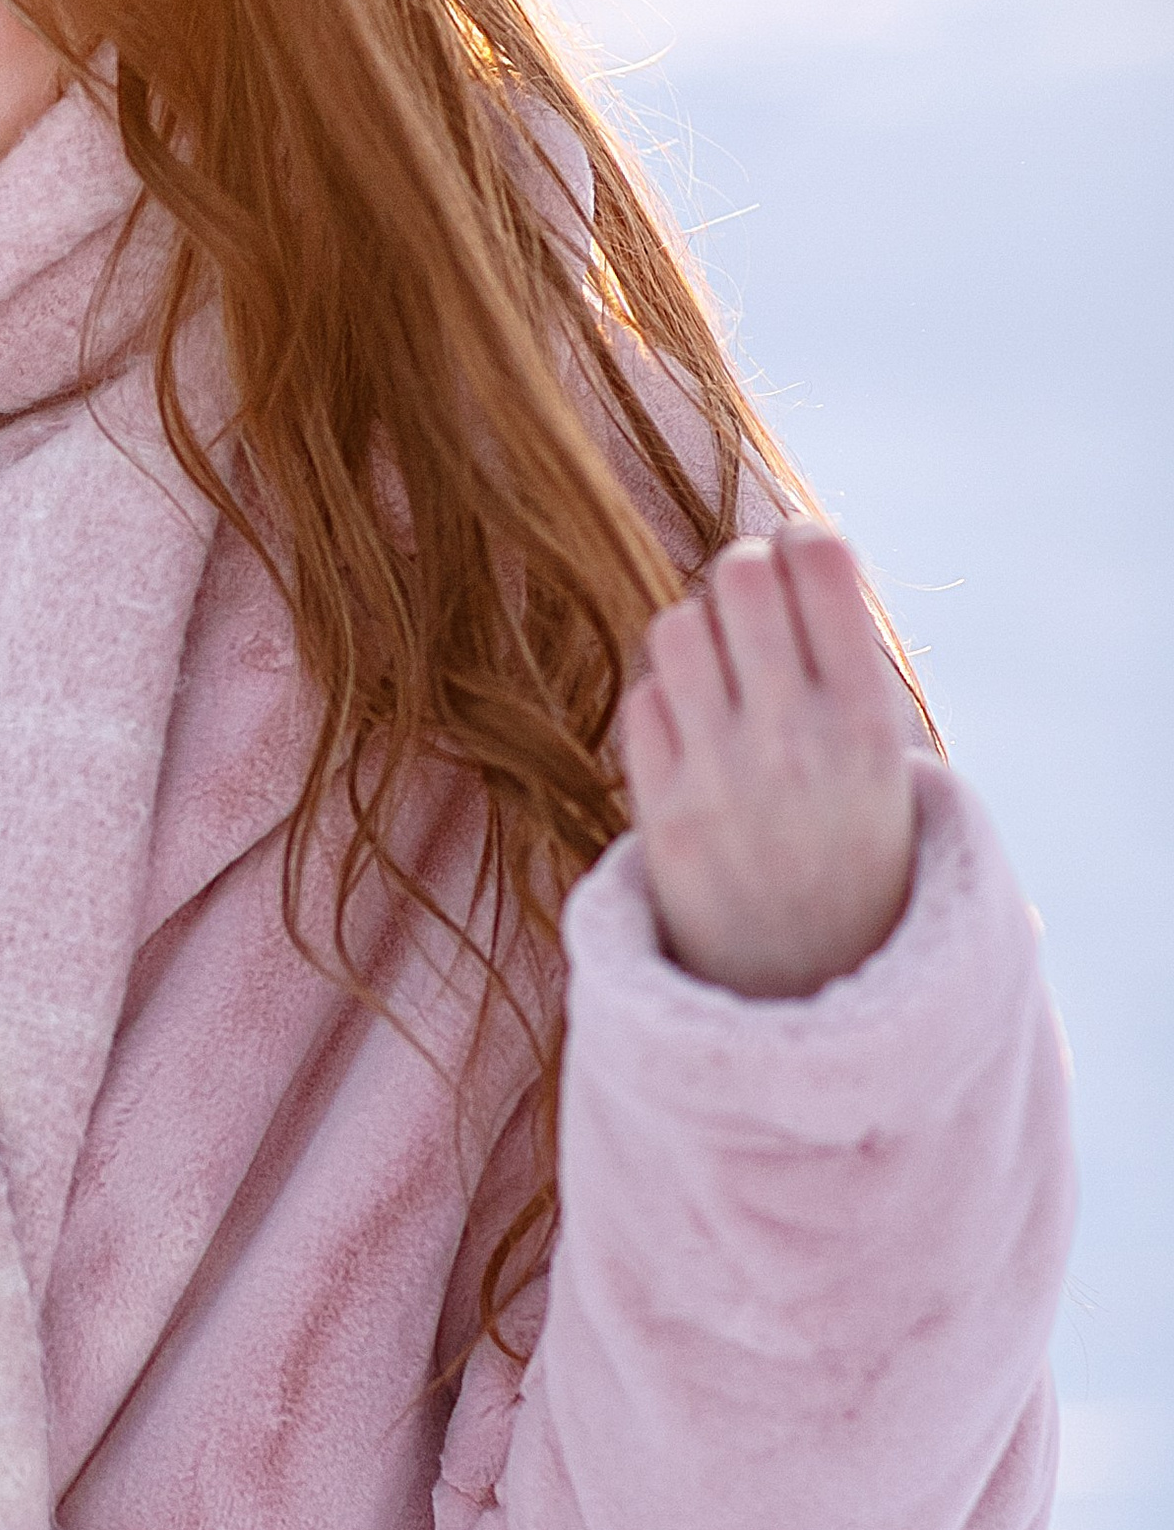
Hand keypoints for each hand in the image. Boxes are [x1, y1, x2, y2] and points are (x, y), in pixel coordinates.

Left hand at [618, 522, 917, 999]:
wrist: (816, 985)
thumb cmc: (857, 846)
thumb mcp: (885, 759)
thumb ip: (838, 667)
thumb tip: (780, 550)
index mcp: (869, 719)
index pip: (821, 560)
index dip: (801, 543)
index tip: (800, 564)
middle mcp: (795, 739)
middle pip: (737, 574)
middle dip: (741, 577)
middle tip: (753, 614)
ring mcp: (722, 775)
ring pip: (677, 627)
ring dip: (695, 633)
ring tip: (721, 675)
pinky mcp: (663, 811)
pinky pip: (644, 701)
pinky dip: (664, 703)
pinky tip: (694, 738)